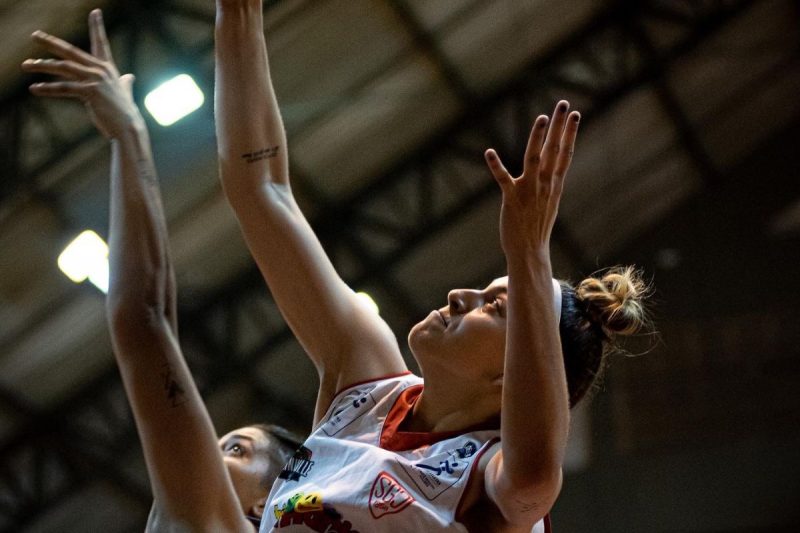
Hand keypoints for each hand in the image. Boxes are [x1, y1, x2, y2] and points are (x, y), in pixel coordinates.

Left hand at [22, 9, 141, 139]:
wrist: (128, 128)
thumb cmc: (124, 112)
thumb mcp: (125, 93)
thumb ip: (125, 83)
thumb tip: (130, 77)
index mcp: (108, 68)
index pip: (101, 43)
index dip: (98, 27)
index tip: (95, 12)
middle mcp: (101, 70)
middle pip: (71, 52)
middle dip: (51, 43)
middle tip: (35, 36)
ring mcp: (96, 80)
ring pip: (63, 67)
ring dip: (42, 65)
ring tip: (26, 65)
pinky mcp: (91, 92)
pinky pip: (64, 88)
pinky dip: (48, 88)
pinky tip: (34, 88)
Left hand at [484, 100, 579, 258]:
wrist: (529, 251)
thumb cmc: (536, 226)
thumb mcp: (549, 201)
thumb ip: (551, 182)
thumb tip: (554, 167)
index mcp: (555, 185)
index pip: (565, 154)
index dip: (570, 133)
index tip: (576, 114)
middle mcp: (545, 185)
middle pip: (555, 150)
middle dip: (560, 126)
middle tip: (565, 103)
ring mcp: (529, 190)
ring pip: (535, 159)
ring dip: (538, 138)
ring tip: (542, 118)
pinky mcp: (511, 198)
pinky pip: (503, 179)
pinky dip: (496, 165)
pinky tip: (489, 152)